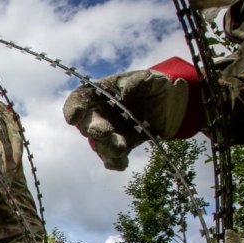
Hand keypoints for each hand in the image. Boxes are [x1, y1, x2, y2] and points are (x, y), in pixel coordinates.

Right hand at [62, 63, 191, 170]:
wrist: (171, 105)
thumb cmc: (155, 87)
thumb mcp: (152, 79)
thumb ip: (140, 81)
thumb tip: (126, 92)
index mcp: (99, 93)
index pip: (79, 99)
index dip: (73, 108)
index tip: (74, 118)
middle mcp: (99, 114)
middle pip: (86, 125)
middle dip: (94, 130)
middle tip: (106, 132)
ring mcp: (109, 132)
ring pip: (99, 145)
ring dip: (107, 149)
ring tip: (120, 150)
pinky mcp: (121, 146)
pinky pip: (112, 158)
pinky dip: (115, 162)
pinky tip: (123, 163)